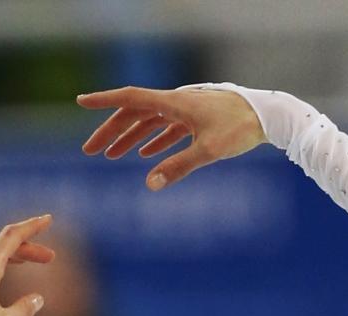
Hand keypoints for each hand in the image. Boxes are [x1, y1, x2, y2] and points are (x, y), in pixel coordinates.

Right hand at [76, 85, 264, 189]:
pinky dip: (153, 141)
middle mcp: (175, 103)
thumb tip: (149, 184)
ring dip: (128, 138)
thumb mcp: (207, 151)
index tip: (81, 102)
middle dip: (110, 131)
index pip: (131, 99)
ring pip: (148, 122)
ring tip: (110, 156)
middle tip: (90, 151)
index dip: (104, 102)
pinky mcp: (195, 121)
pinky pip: (166, 129)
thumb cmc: (239, 130)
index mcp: (173, 103)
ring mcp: (185, 111)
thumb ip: (177, 167)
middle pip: (134, 114)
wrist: (267, 119)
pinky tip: (144, 156)